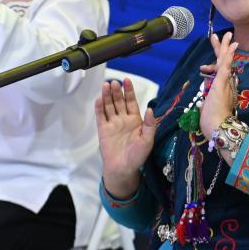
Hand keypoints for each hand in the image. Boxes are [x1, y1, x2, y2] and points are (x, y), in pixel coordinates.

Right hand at [97, 78, 157, 198]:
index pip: (131, 102)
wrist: (123, 169)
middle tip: (114, 82)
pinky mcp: (103, 130)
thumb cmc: (137, 156)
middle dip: (117, 91)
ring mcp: (112, 124)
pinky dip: (99, 107)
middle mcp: (123, 119)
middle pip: (119, 101)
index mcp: (135, 120)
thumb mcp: (148, 141)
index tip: (127, 81)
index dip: (129, 91)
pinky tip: (98, 99)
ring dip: (107, 96)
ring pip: (109, 106)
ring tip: (106, 86)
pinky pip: (101, 116)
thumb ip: (150, 125)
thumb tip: (150, 109)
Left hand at [199, 31, 238, 135]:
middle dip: (223, 48)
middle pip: (224, 63)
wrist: (218, 128)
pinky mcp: (221, 84)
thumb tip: (203, 101)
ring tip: (225, 35)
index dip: (220, 60)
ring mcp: (224, 83)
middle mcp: (227, 84)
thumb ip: (207, 102)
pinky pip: (225, 67)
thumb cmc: (213, 122)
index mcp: (223, 89)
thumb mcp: (208, 109)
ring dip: (224, 47)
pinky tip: (232, 46)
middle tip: (224, 35)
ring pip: (224, 61)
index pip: (221, 71)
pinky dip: (228, 56)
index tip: (218, 50)